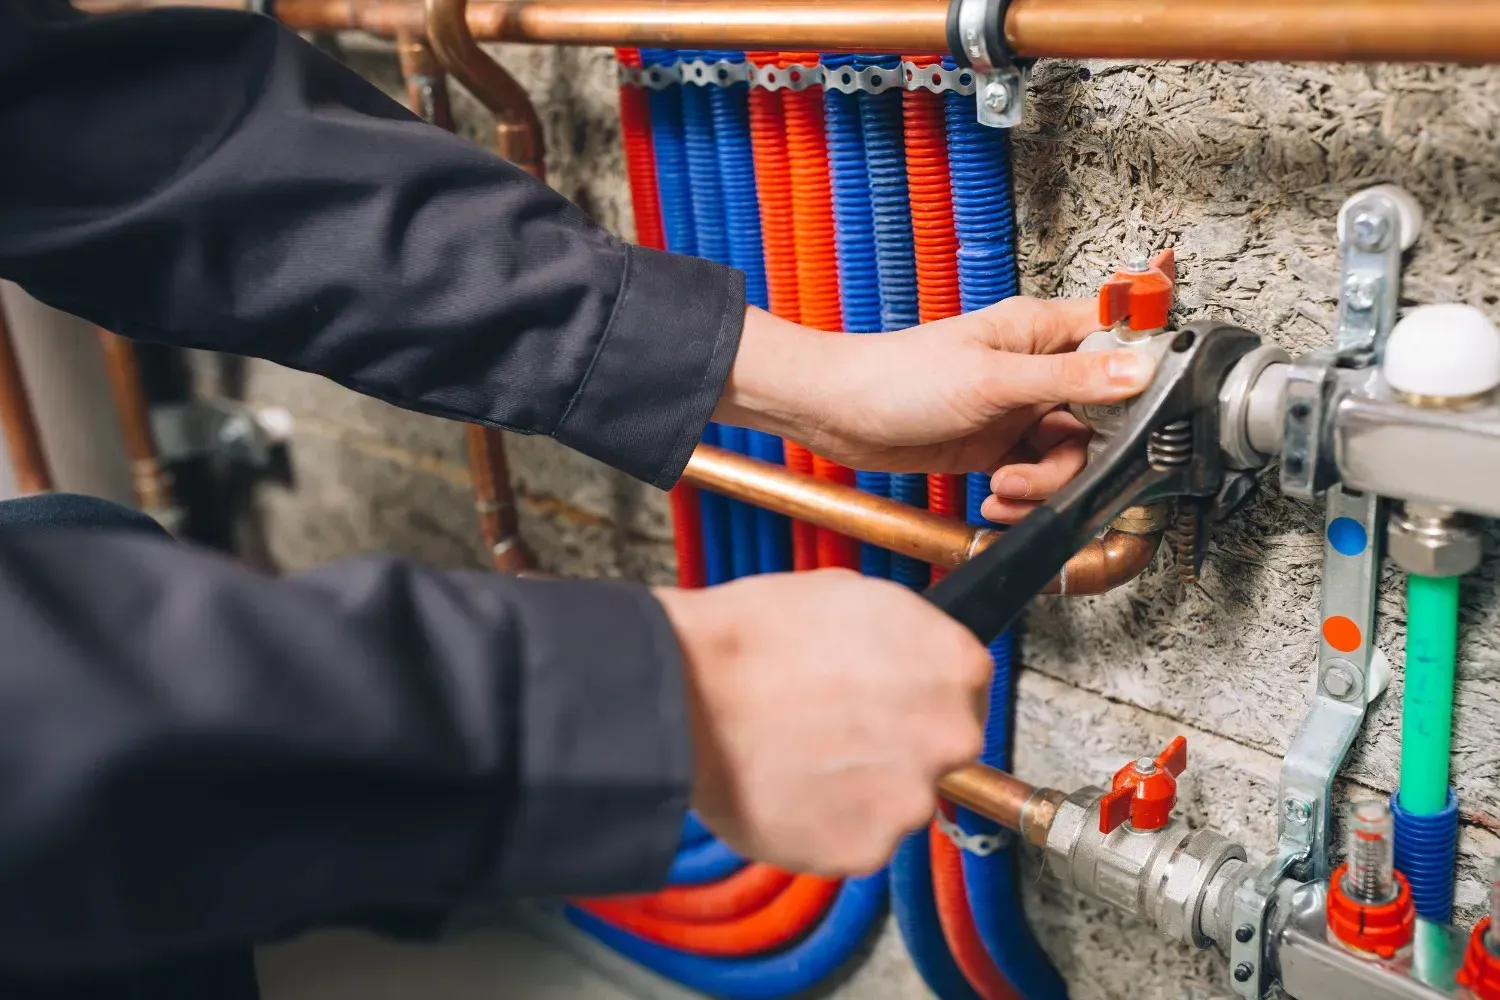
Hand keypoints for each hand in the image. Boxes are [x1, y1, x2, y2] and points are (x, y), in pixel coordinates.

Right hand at [655, 570, 990, 875]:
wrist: (685, 695)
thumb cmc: (755, 636)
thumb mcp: (848, 594)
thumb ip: (903, 635)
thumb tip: (910, 654)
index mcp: (954, 665)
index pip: (967, 683)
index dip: (921, 687)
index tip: (890, 693)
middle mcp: (949, 737)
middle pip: (939, 747)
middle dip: (898, 740)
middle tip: (837, 726)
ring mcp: (908, 800)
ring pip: (897, 798)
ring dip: (860, 785)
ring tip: (798, 754)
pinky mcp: (864, 849)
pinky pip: (855, 837)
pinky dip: (826, 820)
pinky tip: (787, 787)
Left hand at [714, 298, 1152, 478]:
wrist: (835, 414)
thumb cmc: (895, 378)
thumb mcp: (992, 380)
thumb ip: (1070, 378)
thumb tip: (1138, 370)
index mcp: (1038, 331)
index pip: (1116, 336)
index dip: (1138, 371)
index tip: (1140, 410)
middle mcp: (1033, 369)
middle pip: (1101, 413)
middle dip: (1080, 453)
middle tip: (1045, 465)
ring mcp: (1015, 410)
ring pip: (1067, 453)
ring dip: (1043, 482)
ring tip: (1006, 488)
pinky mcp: (995, 446)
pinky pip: (1033, 476)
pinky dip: (1021, 496)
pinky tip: (995, 499)